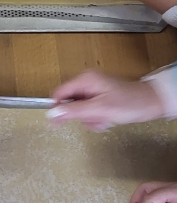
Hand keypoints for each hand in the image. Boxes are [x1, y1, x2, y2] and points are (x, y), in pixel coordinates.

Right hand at [47, 70, 163, 130]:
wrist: (151, 103)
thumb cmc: (129, 104)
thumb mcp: (98, 109)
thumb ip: (73, 111)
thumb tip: (51, 114)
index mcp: (85, 80)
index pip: (59, 94)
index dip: (58, 108)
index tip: (61, 122)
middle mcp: (87, 82)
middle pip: (68, 102)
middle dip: (79, 116)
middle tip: (92, 119)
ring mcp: (93, 90)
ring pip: (78, 109)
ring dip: (89, 119)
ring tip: (103, 119)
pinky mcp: (99, 97)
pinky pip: (88, 110)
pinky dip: (95, 118)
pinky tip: (106, 119)